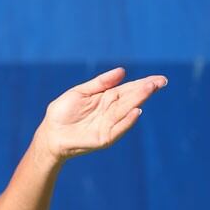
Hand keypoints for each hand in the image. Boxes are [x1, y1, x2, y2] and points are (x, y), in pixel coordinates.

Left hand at [37, 67, 167, 162]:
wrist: (50, 133)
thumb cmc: (62, 112)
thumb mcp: (80, 92)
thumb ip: (100, 83)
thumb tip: (122, 71)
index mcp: (106, 98)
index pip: (129, 89)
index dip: (144, 84)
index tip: (159, 79)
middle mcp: (111, 111)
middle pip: (131, 99)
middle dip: (145, 90)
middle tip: (160, 82)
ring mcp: (109, 125)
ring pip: (127, 111)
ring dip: (139, 100)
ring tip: (150, 89)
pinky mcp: (104, 138)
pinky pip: (118, 129)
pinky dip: (127, 121)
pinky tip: (136, 111)